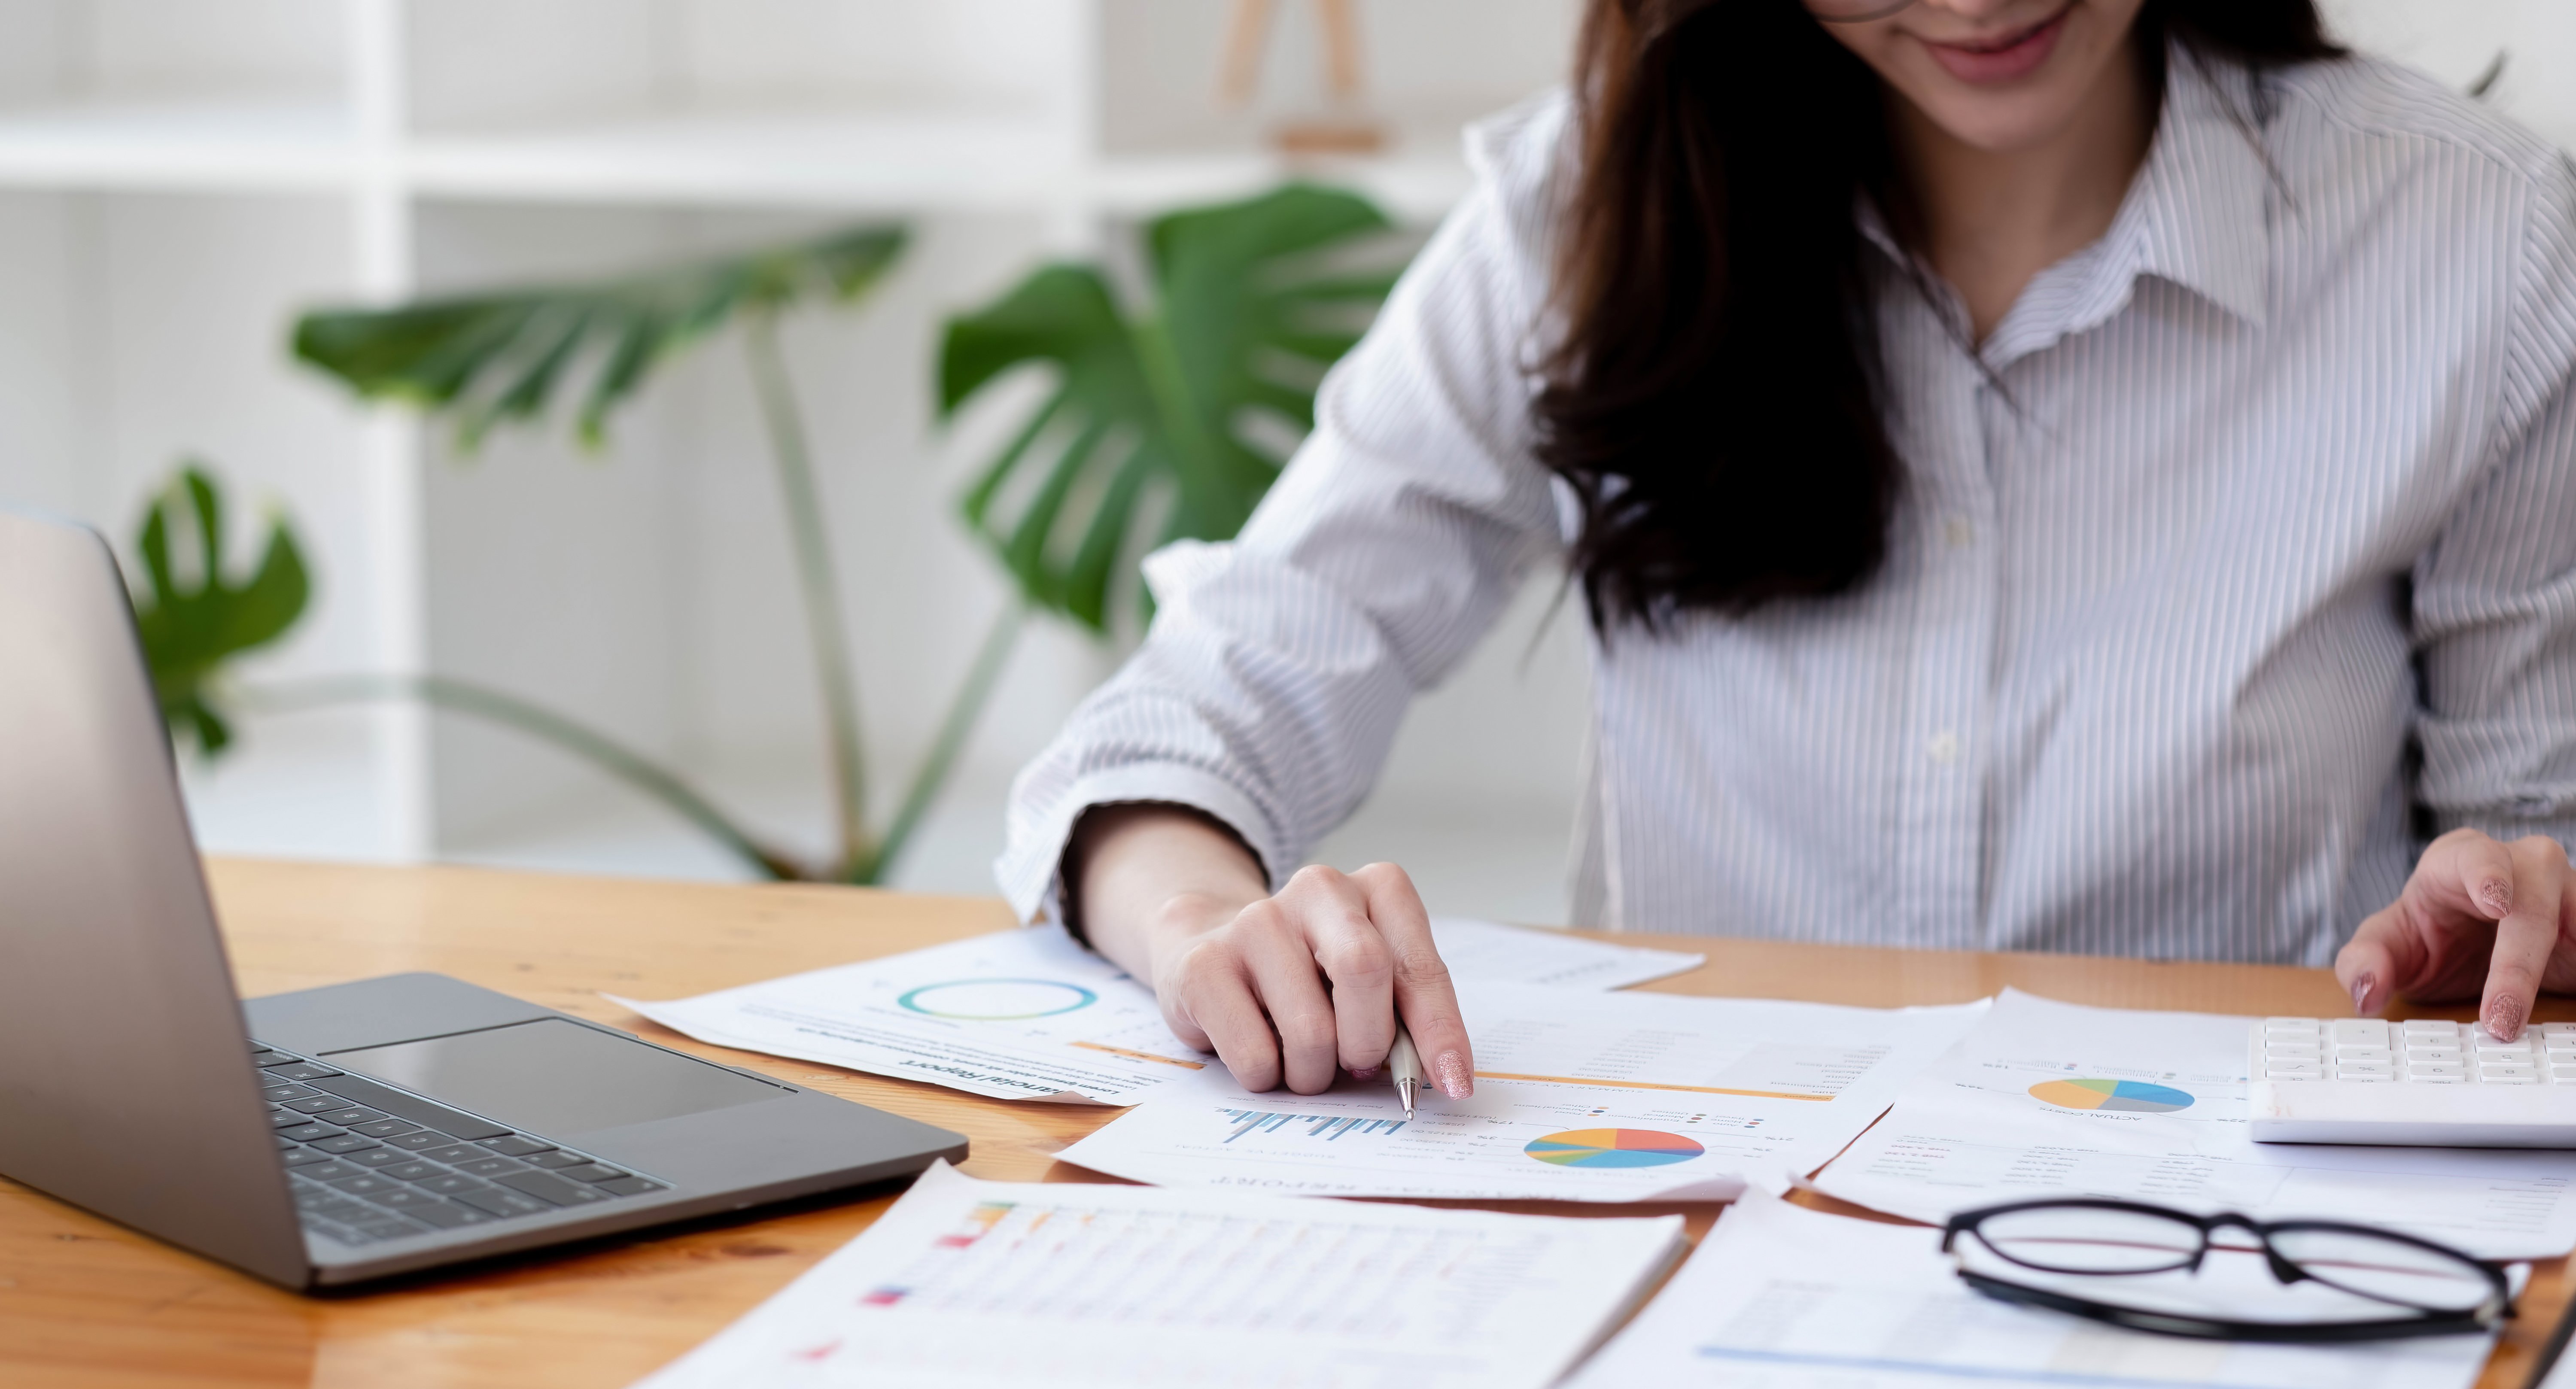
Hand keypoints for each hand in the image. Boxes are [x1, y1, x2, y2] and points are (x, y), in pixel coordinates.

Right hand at [1146, 864, 1475, 1095]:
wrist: (1209, 951)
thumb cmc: (1310, 978)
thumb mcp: (1370, 984)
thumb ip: (1406, 1017)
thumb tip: (1445, 1077)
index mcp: (1377, 888)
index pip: (1420, 967)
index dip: (1440, 1032)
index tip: (1454, 1084)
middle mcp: (1319, 889)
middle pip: (1364, 971)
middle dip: (1368, 1042)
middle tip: (1357, 1065)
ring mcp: (1256, 921)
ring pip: (1311, 1030)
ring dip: (1314, 1073)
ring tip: (1301, 1058)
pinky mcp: (1203, 963)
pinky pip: (1255, 1055)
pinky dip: (1266, 1077)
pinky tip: (1258, 1047)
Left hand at [2334, 828, 2575, 1039]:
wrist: (2473, 949)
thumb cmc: (2433, 934)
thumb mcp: (2390, 947)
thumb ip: (2364, 962)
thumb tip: (2367, 991)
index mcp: (2463, 858)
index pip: (2476, 858)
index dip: (2487, 877)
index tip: (2495, 903)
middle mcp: (2523, 868)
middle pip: (2532, 908)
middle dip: (2517, 966)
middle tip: (2500, 1018)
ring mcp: (2565, 895)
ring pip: (2572, 929)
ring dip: (2560, 971)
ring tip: (2523, 1023)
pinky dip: (2575, 979)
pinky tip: (2566, 996)